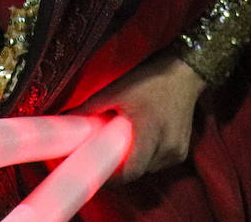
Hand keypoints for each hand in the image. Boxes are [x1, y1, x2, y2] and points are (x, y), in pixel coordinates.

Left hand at [72, 50, 207, 181]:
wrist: (184, 73)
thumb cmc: (148, 80)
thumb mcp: (116, 91)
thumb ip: (90, 108)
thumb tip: (66, 118)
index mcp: (150, 134)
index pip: (130, 173)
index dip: (110, 178)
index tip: (94, 173)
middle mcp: (167, 148)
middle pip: (137, 172)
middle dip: (119, 170)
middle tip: (101, 159)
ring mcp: (178, 152)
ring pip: (148, 169)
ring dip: (133, 164)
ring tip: (119, 148)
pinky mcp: (183, 151)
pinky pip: (158, 163)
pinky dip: (146, 158)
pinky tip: (138, 143)